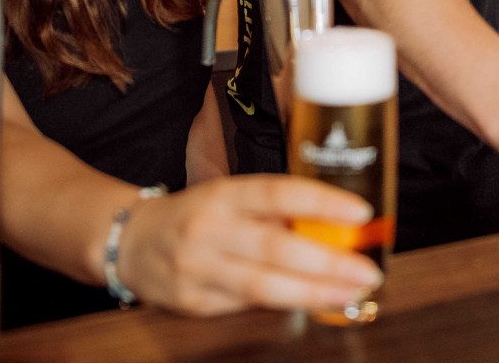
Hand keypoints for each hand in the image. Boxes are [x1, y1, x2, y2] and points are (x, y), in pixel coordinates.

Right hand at [114, 176, 382, 315]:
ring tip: (350, 293)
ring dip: (313, 293)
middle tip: (368, 271)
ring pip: (263, 287)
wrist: (129, 242)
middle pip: (275, 248)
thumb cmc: (195, 215)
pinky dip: (285, 305)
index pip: (276, 193)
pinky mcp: (194, 303)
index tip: (360, 210)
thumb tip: (335, 228)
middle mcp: (208, 230)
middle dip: (328, 263)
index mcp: (222, 194)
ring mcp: (198, 270)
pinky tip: (314, 303)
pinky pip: (247, 306)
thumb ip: (272, 212)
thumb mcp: (228, 197)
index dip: (319, 201)